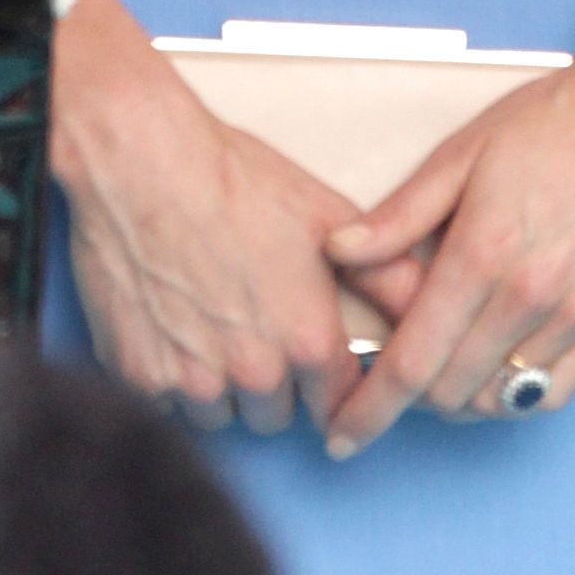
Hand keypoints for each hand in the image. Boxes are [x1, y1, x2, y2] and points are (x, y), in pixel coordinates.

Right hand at [53, 0, 366, 438]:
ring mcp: (195, 380)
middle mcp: (255, 373)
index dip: (328, 380)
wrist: (143, 160)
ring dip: (220, 383)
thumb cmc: (230, 178)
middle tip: (251, 321)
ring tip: (208, 318)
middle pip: (276, 415)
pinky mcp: (143, 376)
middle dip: (271, 381)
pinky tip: (171, 321)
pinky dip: (171, 374)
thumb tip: (432, 306)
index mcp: (307, 340)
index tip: (312, 362)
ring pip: (221, 413)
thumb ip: (389, 274)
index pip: (339, 406)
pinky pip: (169, 403)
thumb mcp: (326, 214)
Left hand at [319, 33, 574, 454]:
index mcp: (484, 253)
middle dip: (407, 395)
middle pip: (449, 390)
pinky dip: (510, 395)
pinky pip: (551, 393)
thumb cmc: (551, 120)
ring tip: (437, 360)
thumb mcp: (461, 153)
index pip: (413, 361)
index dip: (369, 407)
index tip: (340, 435)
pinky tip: (491, 367)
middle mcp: (532, 297)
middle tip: (387, 368)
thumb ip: (399, 215)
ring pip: (497, 399)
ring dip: (456, 395)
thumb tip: (338, 252)